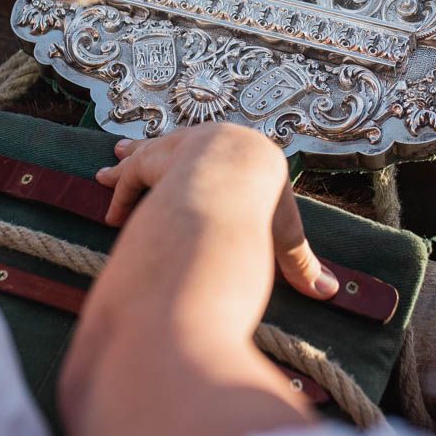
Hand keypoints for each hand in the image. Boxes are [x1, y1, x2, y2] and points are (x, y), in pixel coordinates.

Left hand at [95, 125, 339, 300]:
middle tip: (130, 149)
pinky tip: (114, 217)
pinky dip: (122, 194)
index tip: (189, 164)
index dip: (202, 163)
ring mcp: (179, 148)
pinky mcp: (153, 160)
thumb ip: (299, 264)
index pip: (220, 157)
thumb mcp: (285, 238)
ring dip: (128, 163)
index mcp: (245, 154)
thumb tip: (330, 293)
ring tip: (105, 170)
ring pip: (147, 155)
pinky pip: (132, 176)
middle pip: (177, 147)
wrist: (238, 183)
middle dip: (155, 150)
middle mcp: (210, 142)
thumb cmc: (267, 210)